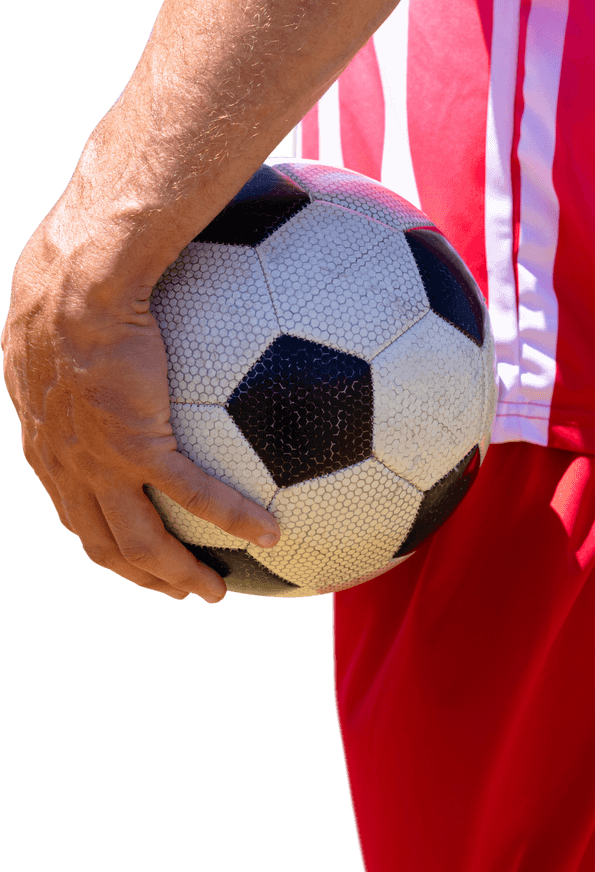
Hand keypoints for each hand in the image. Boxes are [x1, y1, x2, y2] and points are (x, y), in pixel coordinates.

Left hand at [2, 208, 281, 603]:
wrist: (79, 279)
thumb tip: (120, 336)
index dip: (106, 542)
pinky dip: (232, 519)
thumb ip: (85, 352)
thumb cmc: (72, 284)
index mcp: (49, 444)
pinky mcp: (138, 444)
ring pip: (140, 543)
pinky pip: (195, 495)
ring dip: (179, 575)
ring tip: (215, 592)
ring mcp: (99, 462)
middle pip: (102, 544)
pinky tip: (268, 532)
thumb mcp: (60, 325)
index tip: (137, 556)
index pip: (75, 512)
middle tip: (178, 590)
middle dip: (141, 576)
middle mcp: (67, 465)